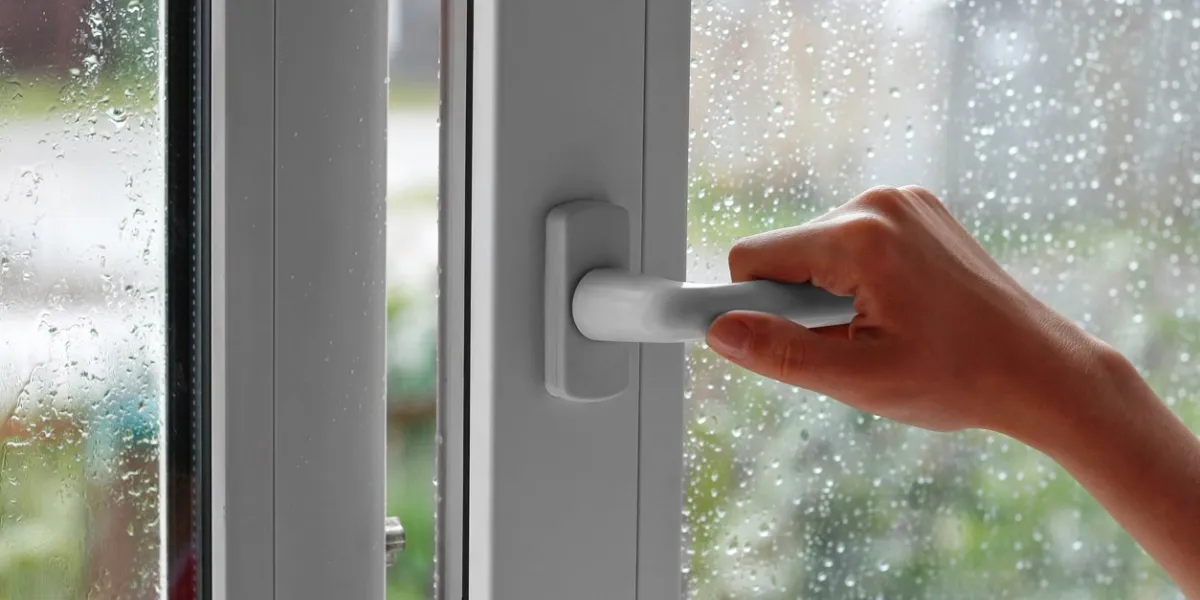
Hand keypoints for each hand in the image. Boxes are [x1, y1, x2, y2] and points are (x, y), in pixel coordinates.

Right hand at [705, 185, 1110, 435]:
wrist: (1040, 369)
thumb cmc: (958, 378)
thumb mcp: (858, 378)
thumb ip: (781, 353)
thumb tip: (719, 332)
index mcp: (860, 239)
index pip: (753, 257)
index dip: (745, 303)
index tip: (744, 334)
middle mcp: (878, 203)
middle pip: (786, 252)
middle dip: (799, 304)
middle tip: (851, 344)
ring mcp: (903, 202)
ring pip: (818, 249)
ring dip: (829, 293)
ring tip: (882, 330)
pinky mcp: (918, 209)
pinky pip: (852, 241)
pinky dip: (857, 278)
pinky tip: (899, 309)